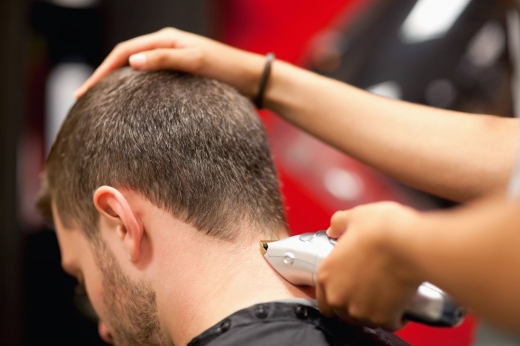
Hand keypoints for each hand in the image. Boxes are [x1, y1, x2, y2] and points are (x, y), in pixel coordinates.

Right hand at [75, 28, 265, 98]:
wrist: (252, 78)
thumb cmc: (226, 69)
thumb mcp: (196, 61)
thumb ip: (165, 59)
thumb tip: (131, 62)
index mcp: (166, 40)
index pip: (124, 52)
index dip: (102, 70)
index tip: (85, 90)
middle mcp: (166, 46)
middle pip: (125, 59)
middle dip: (103, 75)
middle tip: (83, 97)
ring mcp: (173, 59)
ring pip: (136, 69)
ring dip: (116, 81)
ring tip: (99, 100)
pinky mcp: (180, 73)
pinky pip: (150, 78)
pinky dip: (134, 87)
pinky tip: (129, 101)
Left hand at [316, 202, 422, 330]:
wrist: (409, 244)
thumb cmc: (382, 229)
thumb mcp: (354, 217)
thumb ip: (339, 223)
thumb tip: (335, 227)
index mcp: (326, 274)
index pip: (322, 299)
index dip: (335, 294)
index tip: (348, 288)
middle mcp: (339, 296)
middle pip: (342, 312)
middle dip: (354, 303)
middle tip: (369, 289)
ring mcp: (360, 310)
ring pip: (364, 319)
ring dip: (372, 310)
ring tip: (385, 293)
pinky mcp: (383, 318)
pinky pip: (388, 323)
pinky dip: (394, 316)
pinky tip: (400, 302)